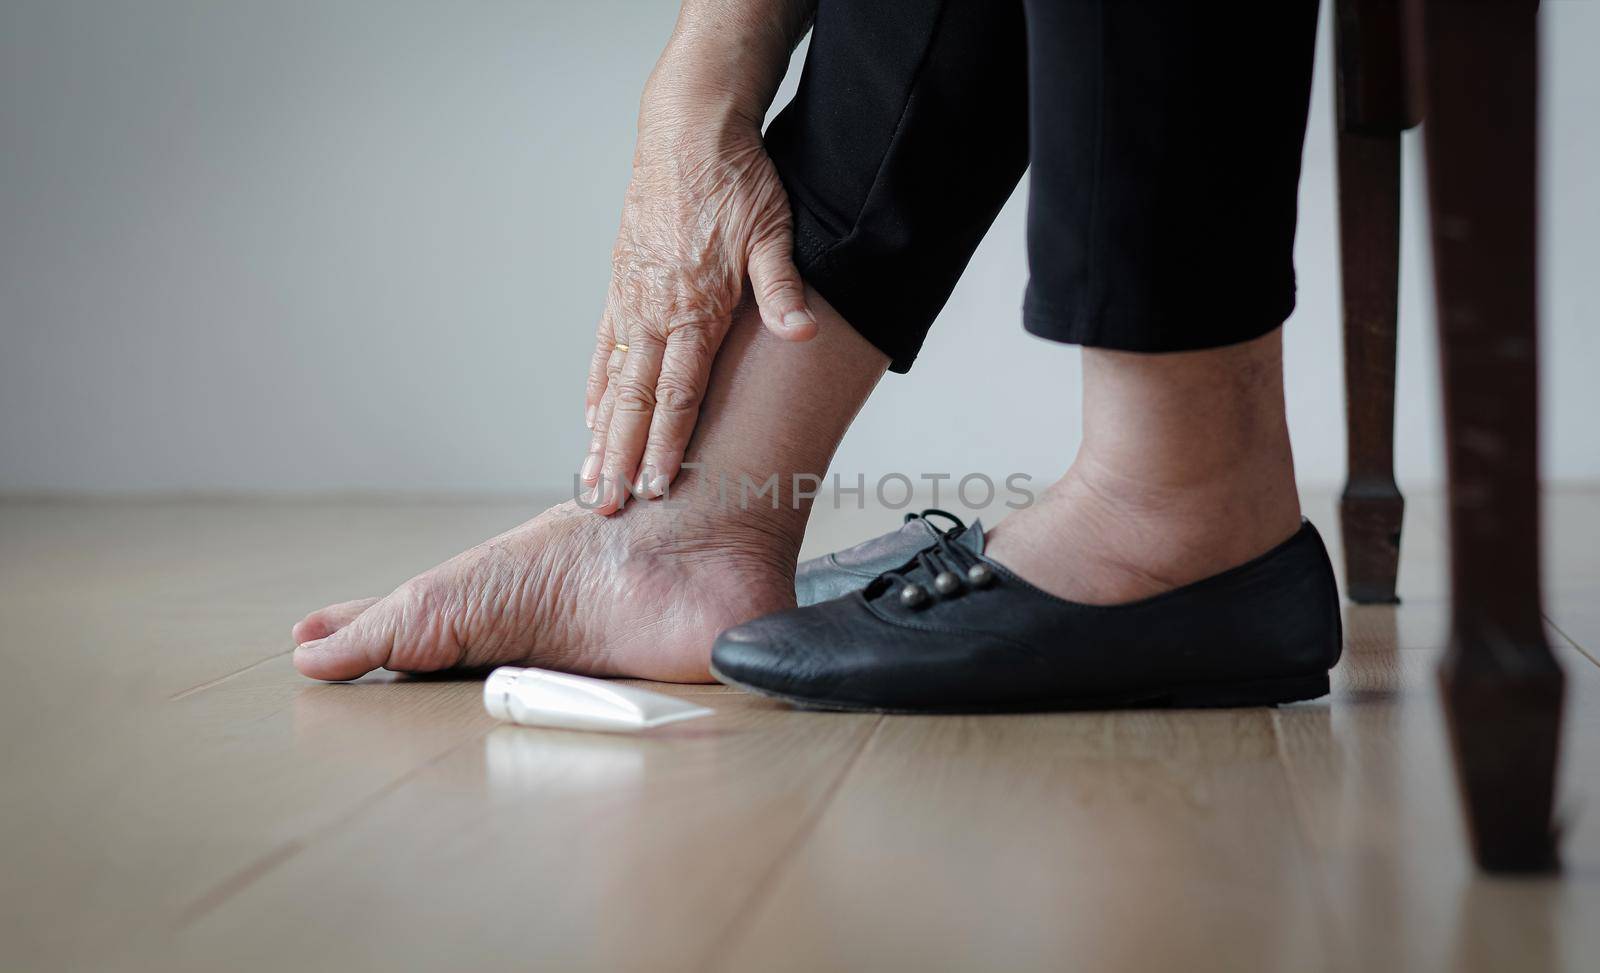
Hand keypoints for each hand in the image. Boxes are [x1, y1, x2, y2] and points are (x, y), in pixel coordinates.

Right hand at [580, 104, 815, 514]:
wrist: (688, 129)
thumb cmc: (736, 180)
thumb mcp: (772, 231)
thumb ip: (780, 289)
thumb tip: (802, 334)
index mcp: (694, 307)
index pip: (678, 394)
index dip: (667, 445)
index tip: (656, 487)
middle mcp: (654, 310)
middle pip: (636, 400)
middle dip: (622, 457)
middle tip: (607, 504)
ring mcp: (632, 299)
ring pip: (614, 381)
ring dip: (602, 434)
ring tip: (591, 479)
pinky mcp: (621, 284)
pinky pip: (604, 347)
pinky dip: (598, 388)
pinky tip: (590, 419)